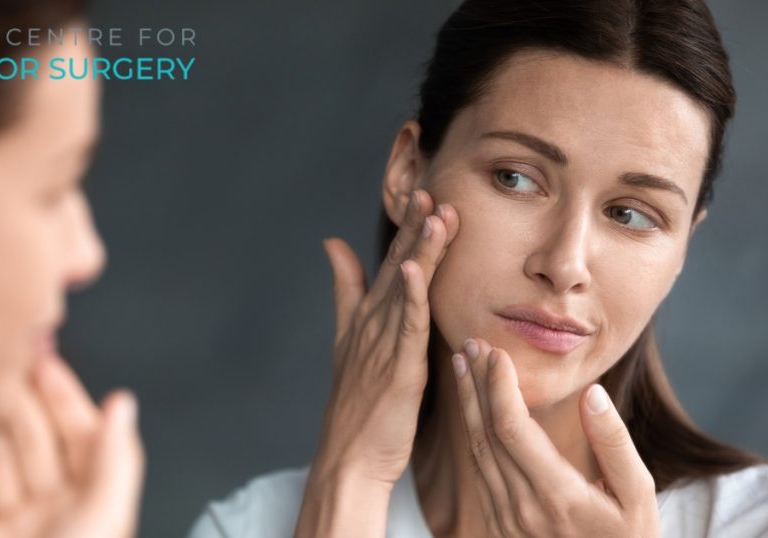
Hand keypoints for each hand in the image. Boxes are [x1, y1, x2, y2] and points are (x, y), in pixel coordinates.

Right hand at [0, 355, 144, 537]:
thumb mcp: (105, 511)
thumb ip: (114, 456)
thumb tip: (124, 403)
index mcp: (96, 500)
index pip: (80, 432)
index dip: (63, 394)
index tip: (43, 358)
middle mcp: (57, 509)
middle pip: (33, 441)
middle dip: (15, 400)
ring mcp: (17, 524)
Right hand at [294, 189, 458, 535]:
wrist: (348, 457)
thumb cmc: (356, 405)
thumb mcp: (347, 339)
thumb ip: (344, 290)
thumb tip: (332, 244)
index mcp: (368, 318)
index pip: (392, 264)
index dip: (408, 229)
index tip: (425, 194)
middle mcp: (373, 324)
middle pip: (398, 267)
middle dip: (415, 228)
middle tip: (430, 189)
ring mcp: (383, 345)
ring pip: (406, 289)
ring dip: (419, 250)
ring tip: (434, 213)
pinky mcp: (396, 368)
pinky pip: (406, 327)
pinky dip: (411, 297)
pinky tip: (414, 269)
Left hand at [452, 338, 658, 537]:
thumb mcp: (639, 494)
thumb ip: (615, 443)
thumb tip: (592, 394)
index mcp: (557, 495)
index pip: (512, 428)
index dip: (498, 385)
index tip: (497, 352)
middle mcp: (522, 509)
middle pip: (485, 433)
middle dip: (475, 384)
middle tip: (471, 344)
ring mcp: (506, 520)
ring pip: (476, 450)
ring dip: (467, 404)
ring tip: (463, 366)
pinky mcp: (499, 525)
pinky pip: (479, 471)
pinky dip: (472, 432)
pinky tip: (472, 408)